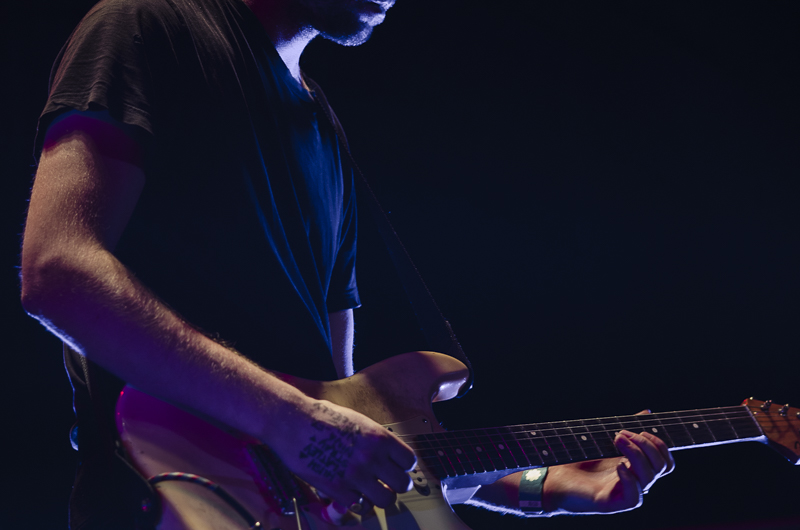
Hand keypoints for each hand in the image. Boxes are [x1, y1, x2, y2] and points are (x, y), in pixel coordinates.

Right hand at [270, 398, 416, 510]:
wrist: (293, 421)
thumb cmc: (320, 416)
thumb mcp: (356, 420)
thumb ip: (373, 439)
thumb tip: (384, 452)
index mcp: (379, 437)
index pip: (409, 461)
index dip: (403, 467)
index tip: (396, 468)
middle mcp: (372, 457)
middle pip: (402, 485)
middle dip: (395, 485)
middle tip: (385, 483)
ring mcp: (355, 475)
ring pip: (385, 500)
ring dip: (378, 498)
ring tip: (368, 492)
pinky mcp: (337, 488)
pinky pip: (359, 506)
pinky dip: (355, 503)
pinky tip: (349, 494)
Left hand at [544, 413, 674, 513]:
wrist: (555, 477)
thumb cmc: (579, 459)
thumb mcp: (605, 440)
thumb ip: (627, 429)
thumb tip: (647, 412)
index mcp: (637, 468)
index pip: (665, 462)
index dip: (659, 445)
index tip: (641, 430)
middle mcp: (635, 482)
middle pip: (660, 467)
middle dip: (645, 446)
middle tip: (621, 434)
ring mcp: (625, 493)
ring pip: (648, 478)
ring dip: (635, 455)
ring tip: (616, 440)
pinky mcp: (612, 503)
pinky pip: (634, 498)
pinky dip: (630, 479)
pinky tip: (618, 465)